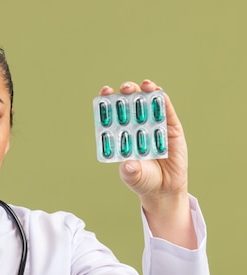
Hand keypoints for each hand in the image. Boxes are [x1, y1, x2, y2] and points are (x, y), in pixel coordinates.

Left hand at [98, 80, 195, 247]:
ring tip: (143, 85)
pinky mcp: (171, 128)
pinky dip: (162, 101)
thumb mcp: (134, 177)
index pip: (113, 115)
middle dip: (126, 94)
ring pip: (148, 104)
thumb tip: (128, 166)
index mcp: (121, 135)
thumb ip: (130, 172)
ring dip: (145, 92)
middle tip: (124, 88)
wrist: (164, 189)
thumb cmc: (143, 180)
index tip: (104, 92)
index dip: (108, 103)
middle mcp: (136, 127)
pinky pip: (167, 111)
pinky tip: (158, 92)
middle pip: (130, 105)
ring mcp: (154, 125)